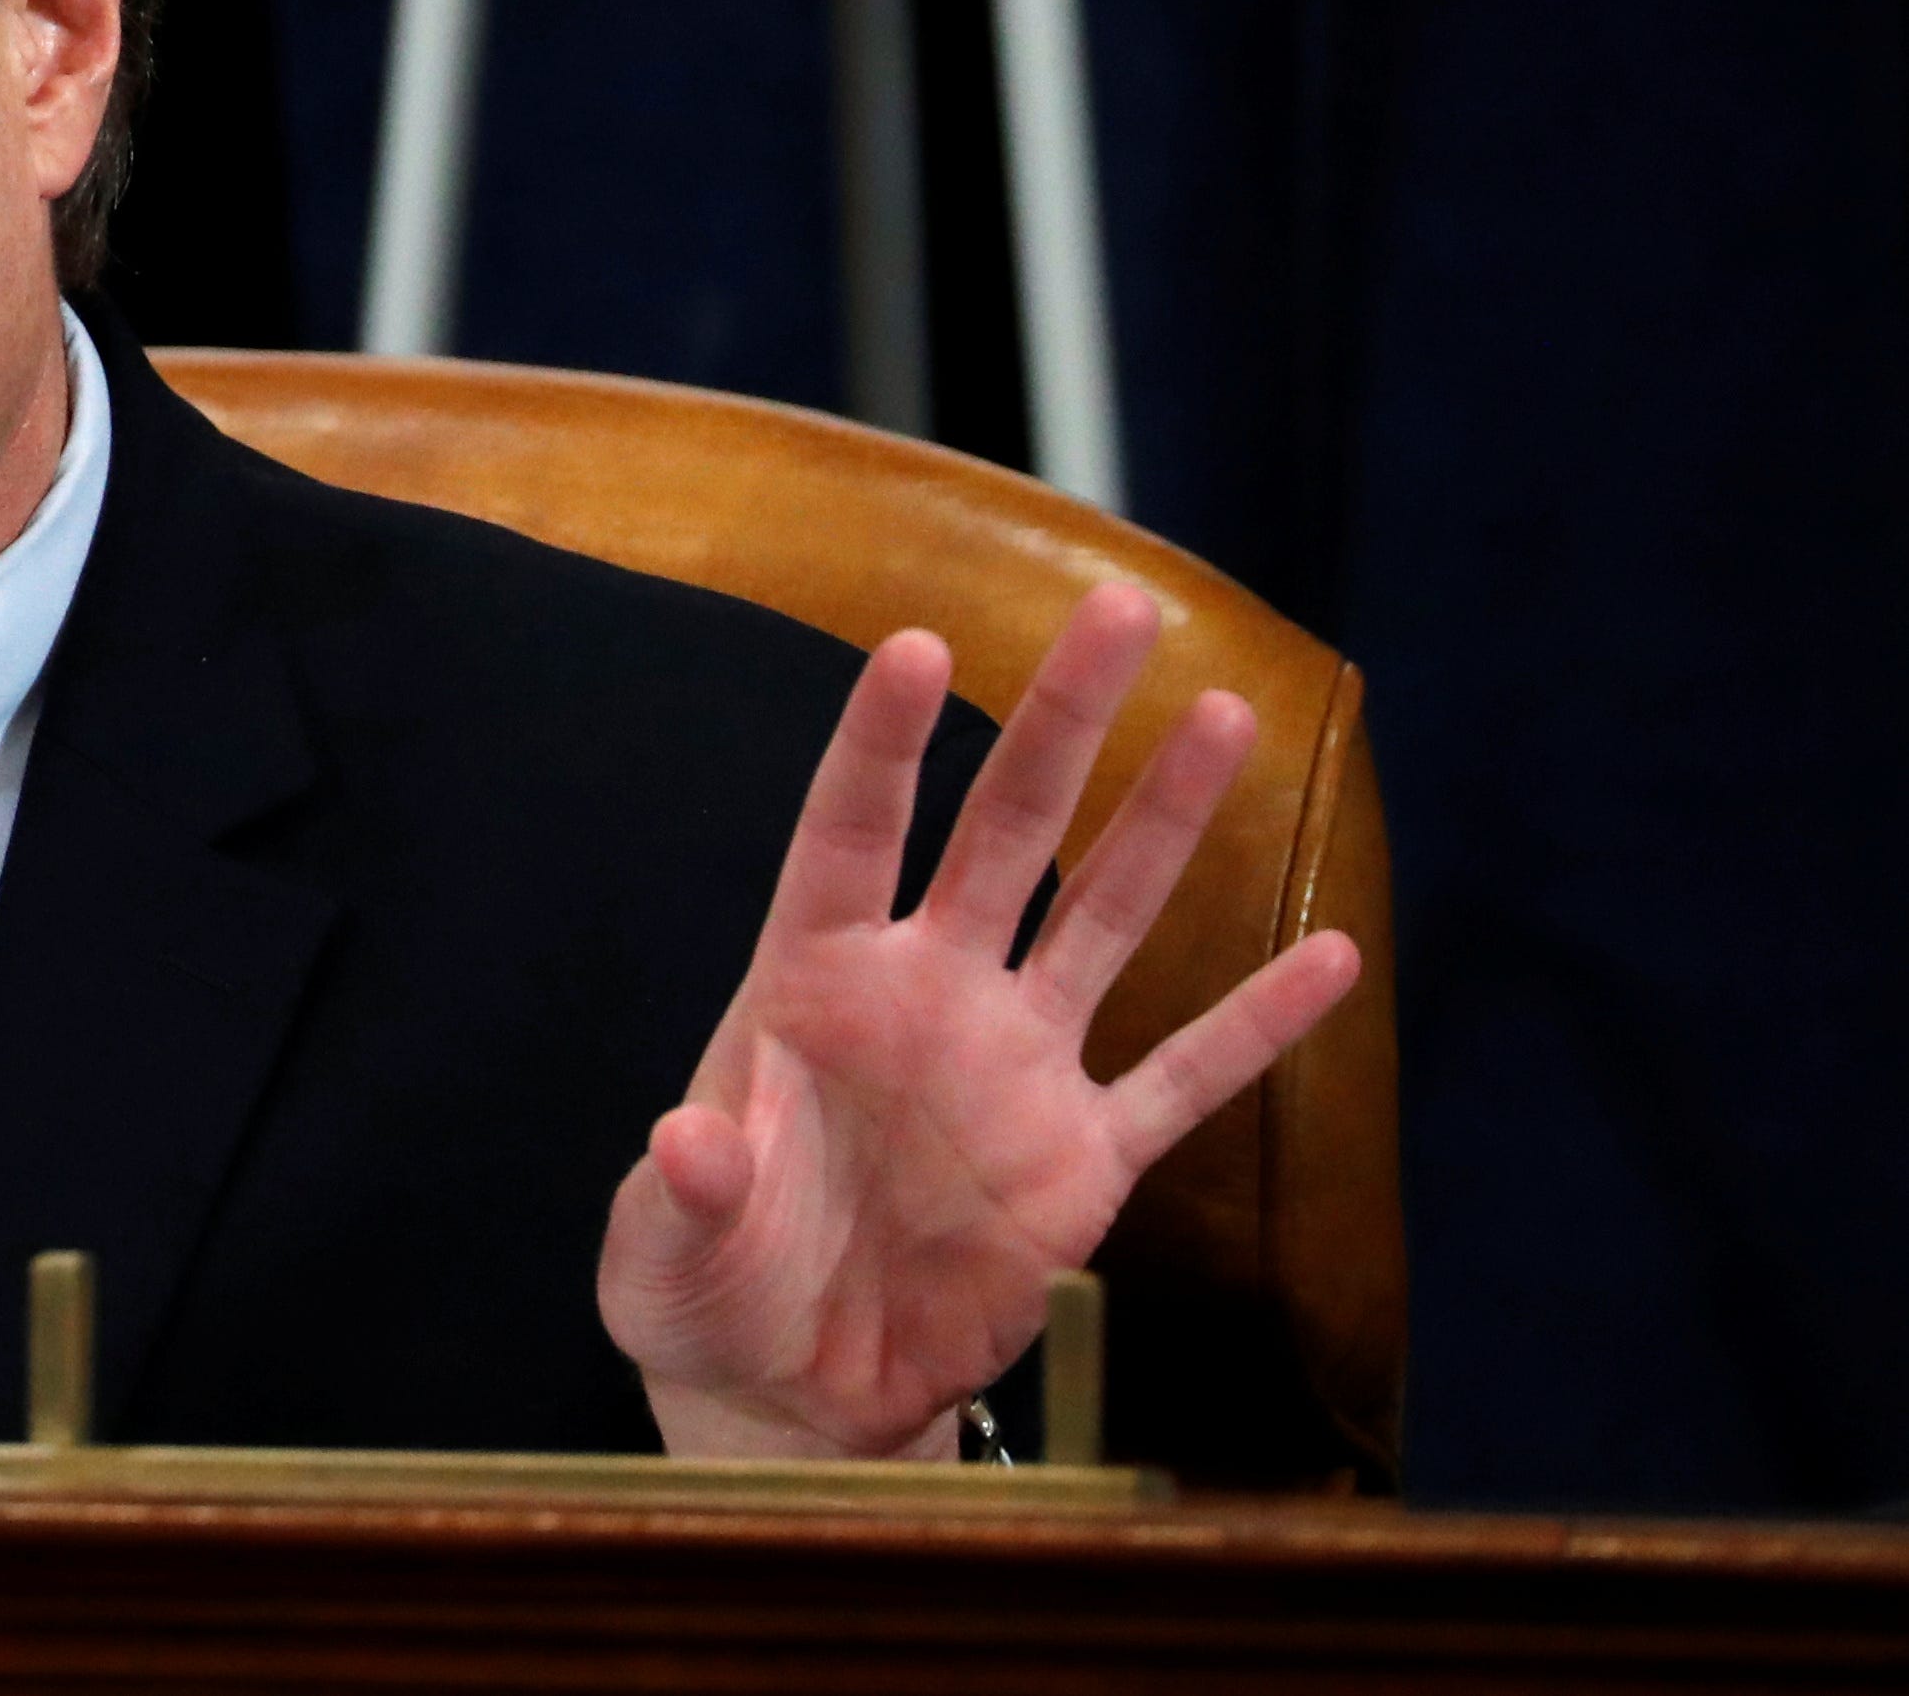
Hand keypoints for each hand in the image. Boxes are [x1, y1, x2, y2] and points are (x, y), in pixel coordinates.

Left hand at [597, 579, 1362, 1461]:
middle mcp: (924, 996)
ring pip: (1104, 917)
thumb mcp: (670, 1246)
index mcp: (812, 985)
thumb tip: (692, 1142)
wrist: (795, 1390)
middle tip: (1120, 610)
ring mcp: (1013, 1068)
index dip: (881, 745)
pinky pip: (1183, 1079)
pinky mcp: (1082, 1162)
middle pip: (1002, 833)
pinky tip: (1330, 954)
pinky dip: (1254, 1025)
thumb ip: (689, 1192)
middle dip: (1060, 724)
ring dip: (1166, 822)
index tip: (919, 645)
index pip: (849, 834)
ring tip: (1226, 716)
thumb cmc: (707, 1289)